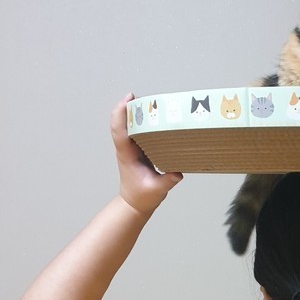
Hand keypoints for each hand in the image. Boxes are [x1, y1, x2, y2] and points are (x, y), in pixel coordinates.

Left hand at [112, 94, 182, 215]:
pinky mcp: (137, 151)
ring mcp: (131, 149)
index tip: (128, 100)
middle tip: (140, 95)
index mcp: (127, 155)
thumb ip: (167, 181)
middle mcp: (127, 149)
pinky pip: (135, 132)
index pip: (120, 131)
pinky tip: (152, 117)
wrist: (134, 204)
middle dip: (128, 107)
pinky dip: (141, 122)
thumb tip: (178, 173)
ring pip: (127, 126)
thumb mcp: (157, 190)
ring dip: (134, 113)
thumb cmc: (143, 197)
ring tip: (147, 101)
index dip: (121, 114)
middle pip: (122, 123)